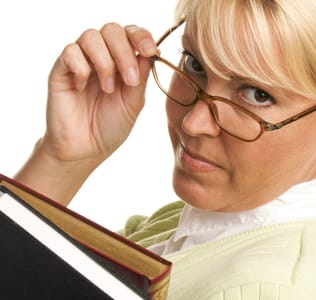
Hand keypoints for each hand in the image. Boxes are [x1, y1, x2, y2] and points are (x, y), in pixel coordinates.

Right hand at [42, 23, 157, 164]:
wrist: (86, 150)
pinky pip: (70, 52)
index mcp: (122, 61)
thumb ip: (141, 78)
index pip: (131, 34)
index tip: (150, 52)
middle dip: (125, 52)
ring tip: (108, 89)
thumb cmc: (111, 126)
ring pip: (91, 36)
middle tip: (130, 79)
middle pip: (112, 30)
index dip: (141, 37)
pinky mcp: (61, 70)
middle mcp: (101, 56)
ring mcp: (80, 61)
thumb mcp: (134, 103)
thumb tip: (150, 53)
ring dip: (105, 62)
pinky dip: (82, 68)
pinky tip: (83, 88)